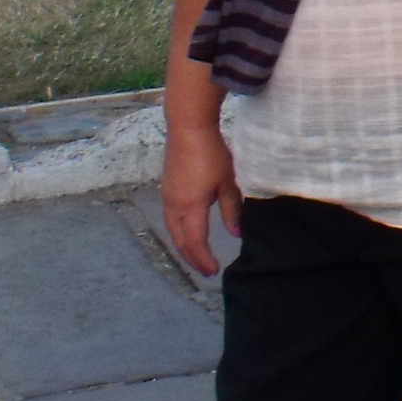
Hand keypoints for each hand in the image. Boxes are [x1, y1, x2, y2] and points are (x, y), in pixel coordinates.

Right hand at [161, 118, 242, 277]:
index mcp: (190, 208)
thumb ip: (231, 210)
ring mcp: (168, 199)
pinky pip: (170, 221)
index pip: (196, 243)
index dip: (204, 260)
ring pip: (173, 232)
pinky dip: (179, 234)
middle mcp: (174, 207)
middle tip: (206, 270)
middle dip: (193, 259)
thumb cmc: (210, 154)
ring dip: (185, 247)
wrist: (188, 129)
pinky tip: (188, 233)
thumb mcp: (227, 183)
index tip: (214, 271)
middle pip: (181, 242)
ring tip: (197, 256)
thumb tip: (235, 234)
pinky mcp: (167, 190)